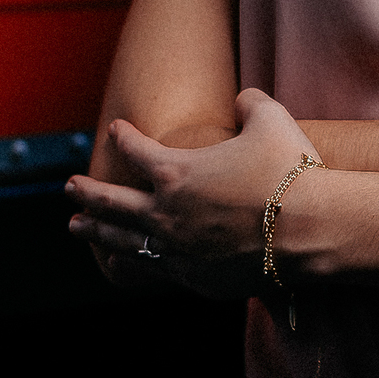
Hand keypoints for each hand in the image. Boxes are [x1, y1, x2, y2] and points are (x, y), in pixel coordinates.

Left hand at [66, 89, 317, 297]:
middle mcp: (166, 213)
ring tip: (77, 227)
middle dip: (87, 192)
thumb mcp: (270, 119)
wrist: (309, 229)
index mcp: (177, 171)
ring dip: (97, 231)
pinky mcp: (195, 277)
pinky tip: (124, 262)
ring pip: (123, 240)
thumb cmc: (288, 169)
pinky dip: (132, 262)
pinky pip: (153, 269)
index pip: (137, 150)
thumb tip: (243, 99)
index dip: (123, 137)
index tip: (115, 129)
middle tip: (69, 188)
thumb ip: (251, 103)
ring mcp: (178, 250)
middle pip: (112, 202)